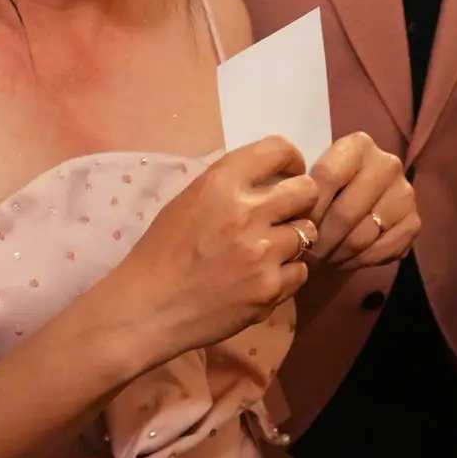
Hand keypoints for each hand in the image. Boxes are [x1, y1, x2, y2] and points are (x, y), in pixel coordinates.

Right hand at [96, 136, 322, 371]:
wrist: (148, 308)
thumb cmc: (161, 252)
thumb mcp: (188, 201)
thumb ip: (229, 186)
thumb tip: (267, 180)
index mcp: (221, 183)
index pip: (277, 149)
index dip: (291, 159)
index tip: (290, 172)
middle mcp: (246, 212)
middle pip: (307, 191)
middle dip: (301, 200)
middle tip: (285, 214)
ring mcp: (262, 252)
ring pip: (308, 233)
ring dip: (293, 240)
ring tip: (270, 250)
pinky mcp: (270, 288)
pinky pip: (300, 271)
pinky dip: (286, 274)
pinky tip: (263, 277)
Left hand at [304, 132, 420, 268]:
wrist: (358, 205)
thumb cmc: (326, 191)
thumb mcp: (311, 179)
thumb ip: (302, 190)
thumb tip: (291, 218)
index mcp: (359, 145)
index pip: (328, 178)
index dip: (309, 208)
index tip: (295, 228)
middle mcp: (387, 164)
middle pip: (346, 211)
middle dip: (322, 240)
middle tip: (307, 254)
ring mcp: (405, 193)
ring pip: (363, 235)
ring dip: (338, 254)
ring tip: (323, 259)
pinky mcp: (414, 222)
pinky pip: (382, 250)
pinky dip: (359, 261)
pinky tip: (345, 261)